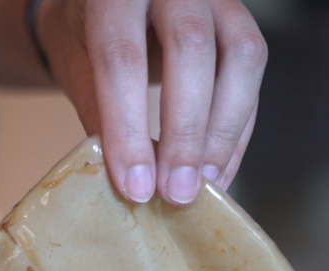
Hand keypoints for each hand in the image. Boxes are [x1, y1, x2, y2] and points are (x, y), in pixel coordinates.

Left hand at [37, 0, 266, 203]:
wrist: (109, 5)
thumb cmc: (86, 38)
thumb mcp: (77, 68)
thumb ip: (98, 113)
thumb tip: (130, 179)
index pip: (123, 58)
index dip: (129, 128)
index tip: (135, 187)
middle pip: (190, 48)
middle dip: (186, 131)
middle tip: (176, 193)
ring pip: (240, 57)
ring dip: (223, 133)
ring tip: (202, 187)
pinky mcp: (241, 21)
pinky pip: (251, 76)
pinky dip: (237, 132)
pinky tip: (218, 172)